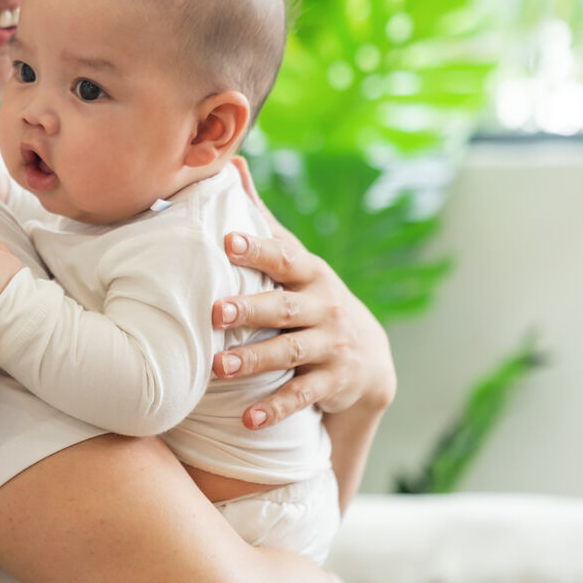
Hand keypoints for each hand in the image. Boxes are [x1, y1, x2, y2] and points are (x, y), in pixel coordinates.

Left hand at [211, 157, 396, 428]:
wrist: (368, 358)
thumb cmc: (311, 295)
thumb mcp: (295, 258)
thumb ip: (261, 216)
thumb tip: (231, 162)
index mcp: (310, 274)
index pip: (284, 257)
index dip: (258, 249)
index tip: (228, 242)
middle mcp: (324, 307)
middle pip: (285, 307)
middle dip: (250, 309)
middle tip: (214, 312)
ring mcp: (331, 347)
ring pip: (291, 353)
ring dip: (254, 360)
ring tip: (218, 368)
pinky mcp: (333, 383)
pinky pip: (302, 396)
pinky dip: (274, 408)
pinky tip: (246, 419)